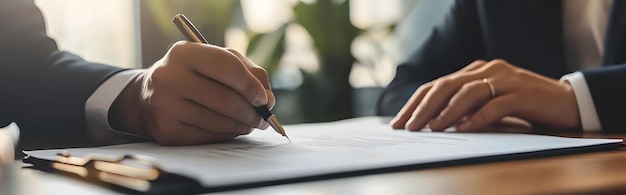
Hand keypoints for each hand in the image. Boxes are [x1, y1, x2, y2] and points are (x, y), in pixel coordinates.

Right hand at [110, 41, 274, 144]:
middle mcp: (169, 77)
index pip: (227, 67)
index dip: (251, 85)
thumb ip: (247, 71)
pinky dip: (227, 134)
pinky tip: (231, 129)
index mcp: (184, 53)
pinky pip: (208, 136)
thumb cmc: (192, 74)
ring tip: (251, 123)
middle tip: (264, 117)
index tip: (265, 98)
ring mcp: (165, 106)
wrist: (150, 96)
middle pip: (225, 99)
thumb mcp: (215, 60)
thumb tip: (268, 98)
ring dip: (243, 125)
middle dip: (252, 112)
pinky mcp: (167, 131)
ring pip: (219, 122)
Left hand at [390, 59, 580, 131]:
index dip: (416, 103)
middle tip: (408, 127)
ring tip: (432, 128)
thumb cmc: (522, 105)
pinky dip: (478, 117)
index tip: (400, 122)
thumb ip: (466, 106)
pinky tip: (464, 129)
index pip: (438, 84)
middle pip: (447, 86)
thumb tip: (432, 122)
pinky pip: (496, 105)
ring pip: (468, 92)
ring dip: (447, 112)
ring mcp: (506, 80)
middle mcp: (489, 70)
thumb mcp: (489, 103)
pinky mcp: (523, 94)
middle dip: (424, 107)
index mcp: (477, 70)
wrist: (566, 101)